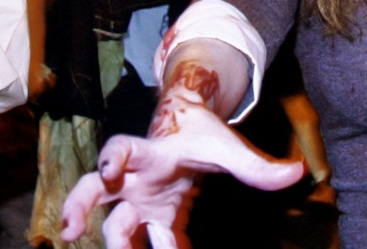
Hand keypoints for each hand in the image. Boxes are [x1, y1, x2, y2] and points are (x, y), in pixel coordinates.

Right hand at [60, 96, 304, 248]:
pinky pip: (149, 241)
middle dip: (80, 208)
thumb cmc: (199, 134)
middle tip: (70, 230)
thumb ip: (257, 164)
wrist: (188, 129)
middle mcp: (134, 179)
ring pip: (114, 225)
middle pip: (94, 192)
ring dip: (114, 244)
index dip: (112, 160)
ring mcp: (138, 201)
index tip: (107, 170)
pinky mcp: (152, 218)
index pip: (121, 150)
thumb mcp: (227, 145)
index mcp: (148, 152)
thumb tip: (297, 174)